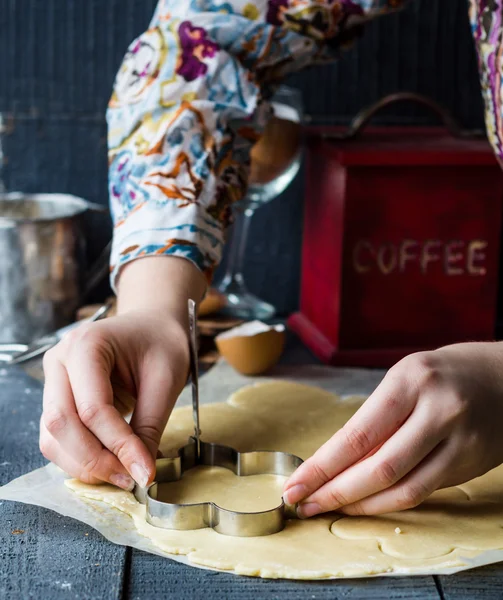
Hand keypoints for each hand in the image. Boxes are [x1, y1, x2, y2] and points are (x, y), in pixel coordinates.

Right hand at [39, 256, 205, 490]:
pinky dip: (79, 457)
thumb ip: (149, 426)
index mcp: (87, 344)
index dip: (118, 444)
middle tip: (130, 478)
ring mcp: (53, 380)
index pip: (92, 407)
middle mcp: (60, 361)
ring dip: (84, 463)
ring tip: (123, 473)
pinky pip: (57, 437)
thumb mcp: (165, 380)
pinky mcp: (56, 398)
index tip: (143, 471)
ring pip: (52, 436)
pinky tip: (109, 463)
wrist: (152, 326)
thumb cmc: (161, 344)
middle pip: (61, 423)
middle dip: (95, 459)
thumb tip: (141, 472)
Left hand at [283, 342, 502, 516]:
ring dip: (360, 505)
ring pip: (403, 489)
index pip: (358, 433)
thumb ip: (376, 419)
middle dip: (335, 492)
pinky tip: (366, 503)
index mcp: (410, 380)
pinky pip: (424, 492)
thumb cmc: (443, 373)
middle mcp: (438, 410)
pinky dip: (389, 502)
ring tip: (329, 508)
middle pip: (379, 467)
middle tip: (303, 503)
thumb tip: (334, 462)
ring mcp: (460, 441)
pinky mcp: (471, 464)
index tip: (296, 483)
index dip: (322, 465)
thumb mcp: (404, 378)